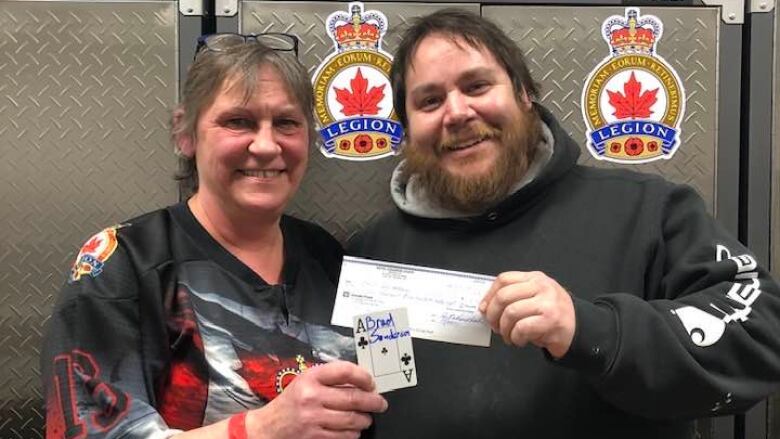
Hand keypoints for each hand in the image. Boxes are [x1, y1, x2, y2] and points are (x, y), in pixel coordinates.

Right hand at [247, 360, 387, 438]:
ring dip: (365, 420)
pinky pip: (343, 436)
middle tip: (381, 403)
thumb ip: (330, 379)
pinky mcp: (314, 436)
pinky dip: (353, 433)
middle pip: (353, 398)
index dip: (364, 377)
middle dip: (373, 402)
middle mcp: (311, 396)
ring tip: (366, 418)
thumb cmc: (291, 401)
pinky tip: (354, 430)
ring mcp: (313, 418)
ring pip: (352, 420)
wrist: (268, 427)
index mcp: (311, 378)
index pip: (345, 371)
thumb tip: (362, 383)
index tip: (371, 383)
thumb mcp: (306, 382)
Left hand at [479, 271, 574, 357]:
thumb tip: (486, 306)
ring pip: (511, 313)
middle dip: (493, 315)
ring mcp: (547, 302)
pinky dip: (515, 337)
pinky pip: (522, 328)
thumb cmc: (552, 314)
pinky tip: (519, 340)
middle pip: (504, 296)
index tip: (484, 309)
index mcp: (534, 278)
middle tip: (495, 326)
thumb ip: (514, 296)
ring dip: (504, 329)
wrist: (579, 328)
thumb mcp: (534, 297)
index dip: (489, 295)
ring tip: (508, 336)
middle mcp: (541, 286)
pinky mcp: (551, 319)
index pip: (504, 279)